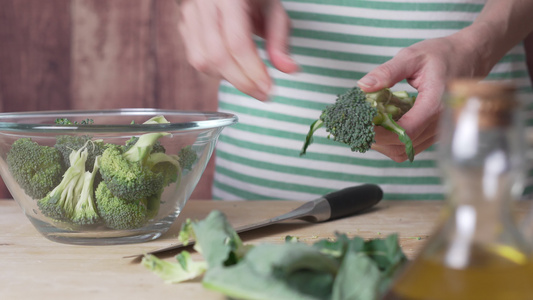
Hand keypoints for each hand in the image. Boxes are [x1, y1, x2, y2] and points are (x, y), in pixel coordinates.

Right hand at [177, 0, 298, 100]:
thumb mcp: (273, 9)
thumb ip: (280, 40)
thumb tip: (288, 70)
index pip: (237, 43)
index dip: (253, 71)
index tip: (268, 88)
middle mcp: (204, 4)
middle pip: (218, 57)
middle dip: (242, 82)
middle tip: (261, 93)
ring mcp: (190, 15)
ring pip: (203, 62)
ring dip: (228, 78)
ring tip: (248, 79)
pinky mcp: (184, 26)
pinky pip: (196, 58)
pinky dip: (215, 71)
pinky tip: (232, 69)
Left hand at [357, 26, 493, 161]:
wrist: (469, 58)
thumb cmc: (442, 55)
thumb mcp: (412, 56)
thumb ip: (387, 71)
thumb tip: (363, 85)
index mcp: (435, 105)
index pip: (405, 131)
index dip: (380, 132)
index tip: (361, 123)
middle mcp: (439, 124)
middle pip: (401, 146)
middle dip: (377, 138)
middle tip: (359, 123)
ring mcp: (438, 132)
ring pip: (404, 151)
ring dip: (383, 142)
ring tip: (369, 124)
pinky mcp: (433, 134)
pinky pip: (409, 146)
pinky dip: (392, 141)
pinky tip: (383, 125)